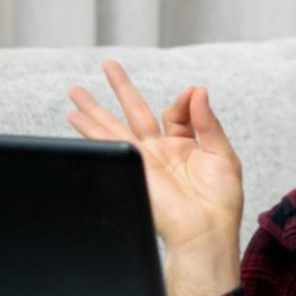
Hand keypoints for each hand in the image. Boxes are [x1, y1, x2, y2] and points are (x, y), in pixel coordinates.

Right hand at [66, 60, 244, 262]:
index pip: (174, 112)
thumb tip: (197, 89)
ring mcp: (143, 159)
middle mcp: (160, 150)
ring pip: (114, 126)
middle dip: (120, 88)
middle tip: (106, 64)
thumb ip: (207, 121)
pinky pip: (109, 144)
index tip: (190, 94)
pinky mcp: (132, 169)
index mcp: (184, 144)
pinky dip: (91, 131)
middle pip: (135, 111)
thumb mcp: (221, 152)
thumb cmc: (220, 200)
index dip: (183, 100)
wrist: (205, 231)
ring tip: (74, 92)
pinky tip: (75, 118)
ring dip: (94, 108)